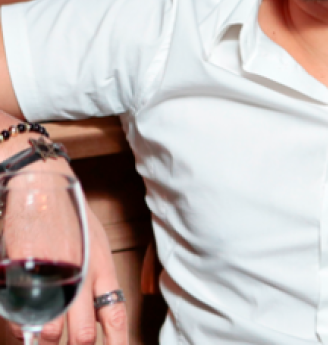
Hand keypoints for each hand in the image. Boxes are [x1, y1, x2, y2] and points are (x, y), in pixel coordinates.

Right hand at [8, 202, 127, 344]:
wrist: (44, 187)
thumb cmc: (71, 215)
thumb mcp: (95, 242)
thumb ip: (98, 276)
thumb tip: (102, 310)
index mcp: (102, 267)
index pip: (116, 315)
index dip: (118, 342)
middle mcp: (80, 275)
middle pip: (82, 334)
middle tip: (72, 343)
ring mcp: (51, 275)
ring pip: (51, 331)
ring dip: (47, 340)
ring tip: (45, 335)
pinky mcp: (24, 272)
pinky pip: (21, 316)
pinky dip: (22, 328)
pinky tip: (23, 327)